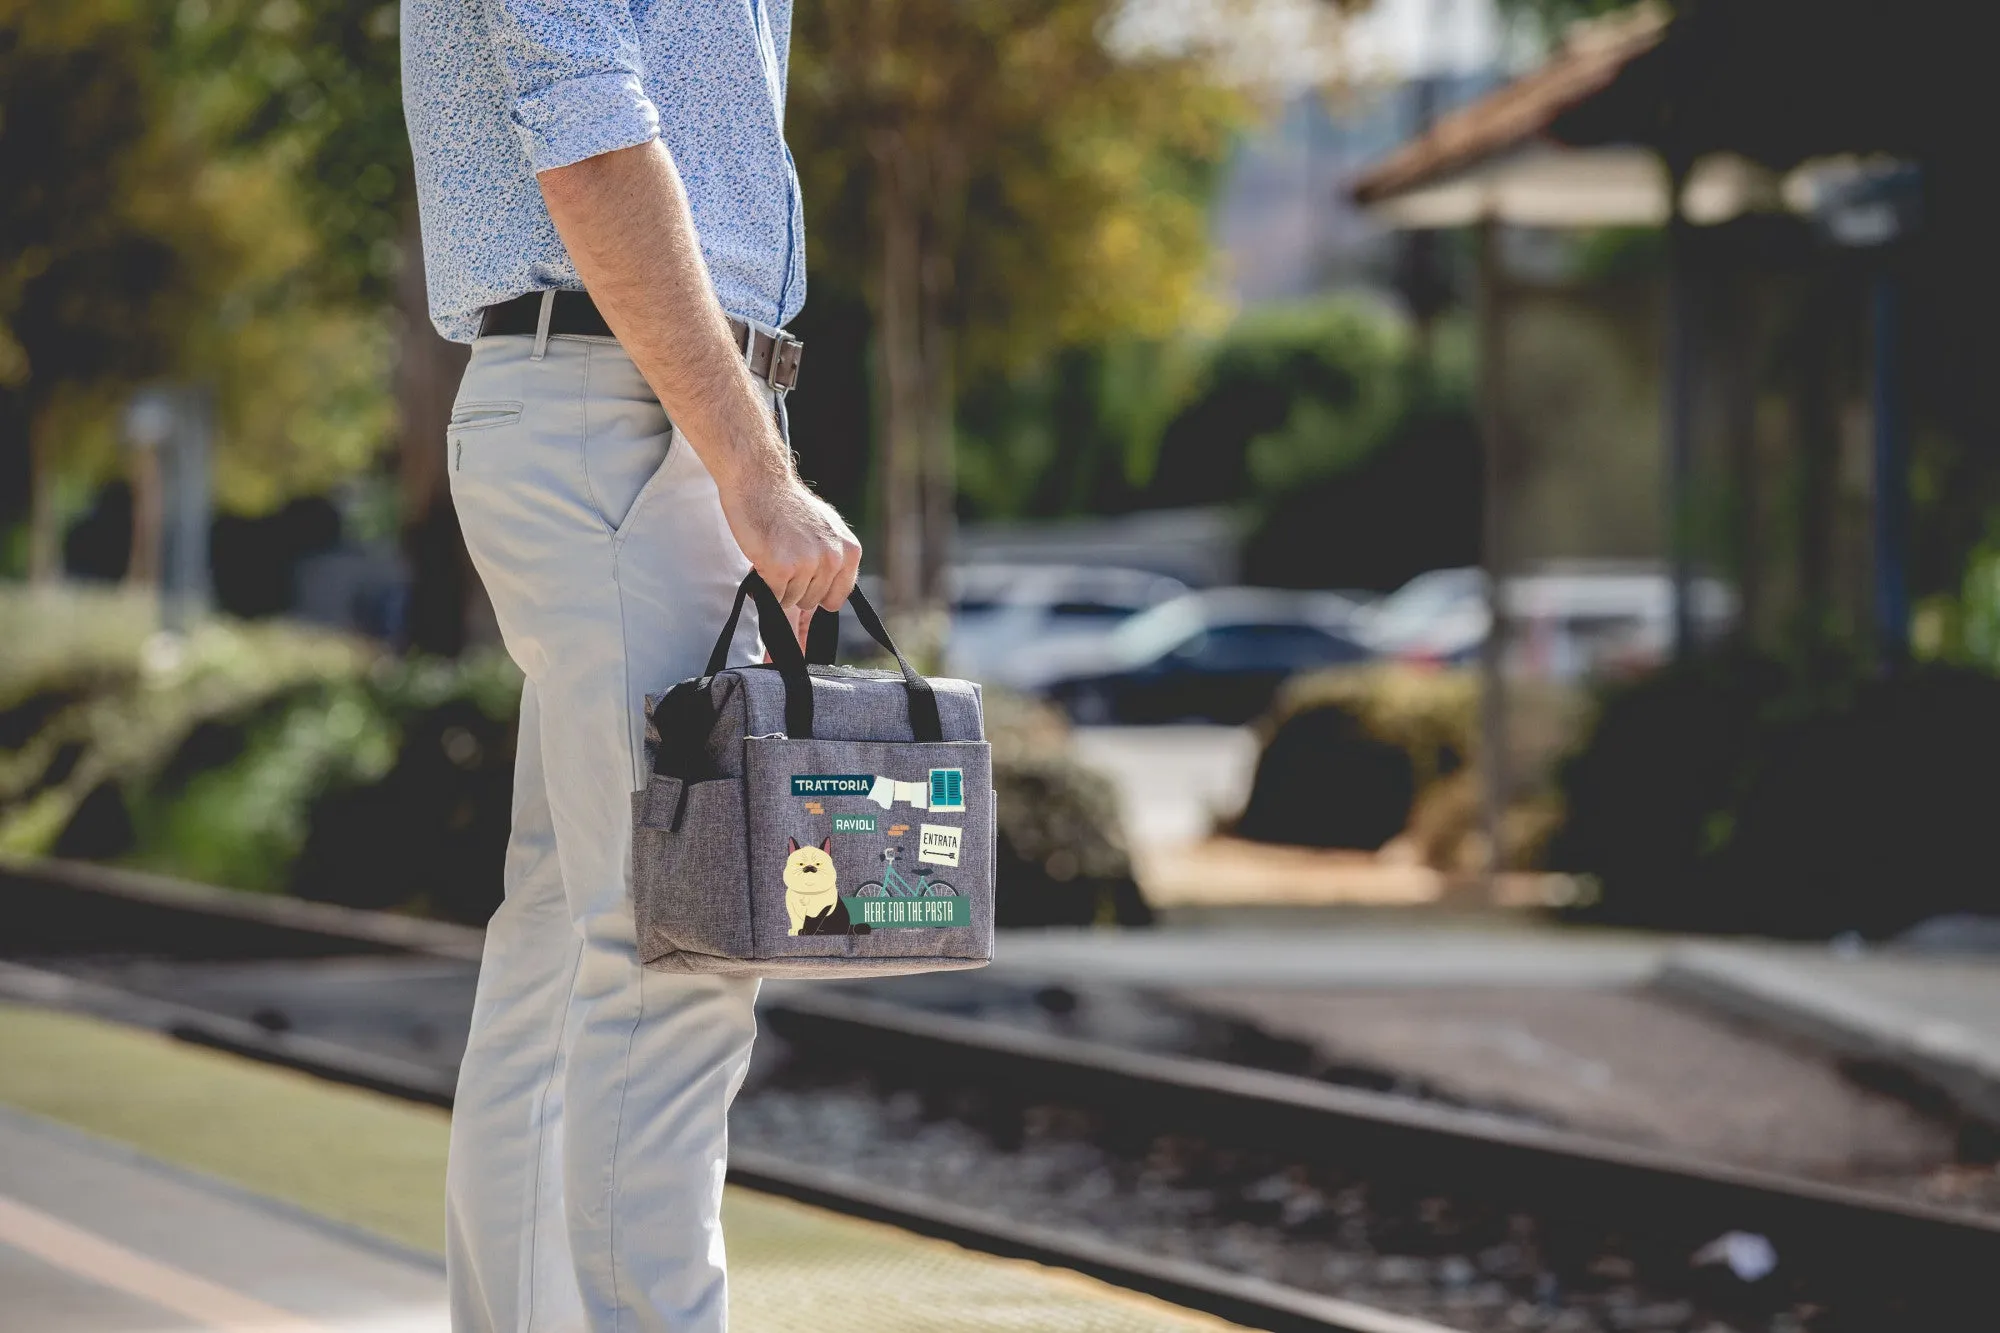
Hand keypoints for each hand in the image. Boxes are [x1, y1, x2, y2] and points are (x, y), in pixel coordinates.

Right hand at [717, 469, 861, 649]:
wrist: (760, 481)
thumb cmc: (788, 505)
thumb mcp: (827, 529)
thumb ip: (836, 557)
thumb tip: (837, 590)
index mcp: (849, 551)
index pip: (837, 597)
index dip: (816, 592)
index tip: (803, 577)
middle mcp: (833, 559)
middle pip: (812, 601)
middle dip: (794, 587)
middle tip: (783, 557)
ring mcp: (808, 564)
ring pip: (791, 600)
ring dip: (777, 585)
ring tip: (773, 554)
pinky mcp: (782, 567)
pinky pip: (773, 596)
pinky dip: (763, 584)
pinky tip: (762, 558)